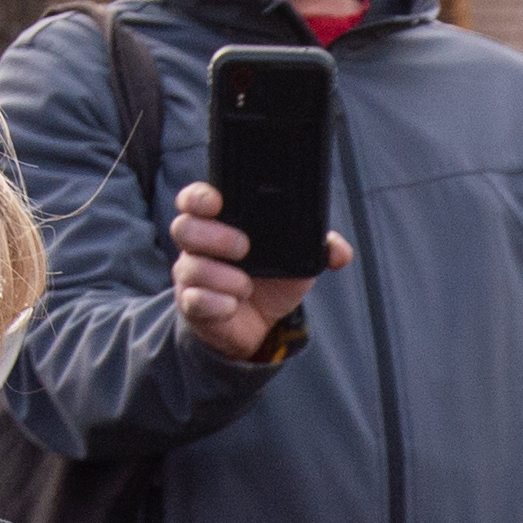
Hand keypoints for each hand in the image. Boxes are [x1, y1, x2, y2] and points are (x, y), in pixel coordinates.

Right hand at [167, 180, 341, 359]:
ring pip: (189, 267)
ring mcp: (191, 276)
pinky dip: (217, 303)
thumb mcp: (297, 261)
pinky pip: (193, 300)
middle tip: (244, 248)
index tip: (217, 202)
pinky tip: (233, 306)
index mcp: (220, 224)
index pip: (194, 199)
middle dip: (213, 236)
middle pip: (183, 227)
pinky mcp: (192, 305)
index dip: (198, 197)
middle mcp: (198, 246)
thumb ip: (318, 248)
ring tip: (245, 286)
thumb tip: (339, 252)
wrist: (258, 326)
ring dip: (221, 277)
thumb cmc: (271, 281)